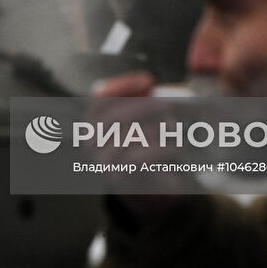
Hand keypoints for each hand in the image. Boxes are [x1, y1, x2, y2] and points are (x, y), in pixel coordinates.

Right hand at [90, 72, 186, 214]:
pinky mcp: (121, 178)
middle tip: (168, 105)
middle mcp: (92, 142)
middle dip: (146, 107)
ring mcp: (104, 162)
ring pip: (131, 136)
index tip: (149, 81)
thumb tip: (149, 85)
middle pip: (116, 117)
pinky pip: (143, 157)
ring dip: (157, 130)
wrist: (148, 186)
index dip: (124, 85)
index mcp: (94, 121)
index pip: (99, 97)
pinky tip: (174, 147)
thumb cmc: (146, 143)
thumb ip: (143, 98)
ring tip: (172, 130)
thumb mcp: (142, 117)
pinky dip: (163, 148)